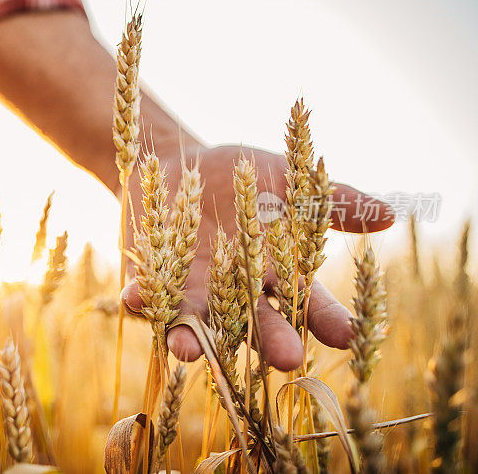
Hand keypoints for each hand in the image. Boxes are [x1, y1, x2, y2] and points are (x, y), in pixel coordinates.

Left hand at [120, 144, 393, 369]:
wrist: (181, 164)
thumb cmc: (240, 176)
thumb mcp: (283, 179)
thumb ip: (328, 199)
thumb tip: (389, 214)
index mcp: (274, 273)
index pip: (307, 303)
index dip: (327, 320)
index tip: (350, 336)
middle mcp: (237, 294)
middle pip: (256, 325)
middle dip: (270, 342)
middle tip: (288, 361)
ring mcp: (195, 291)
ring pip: (199, 325)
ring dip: (194, 340)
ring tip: (191, 352)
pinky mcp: (155, 280)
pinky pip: (148, 296)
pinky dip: (142, 298)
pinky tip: (135, 296)